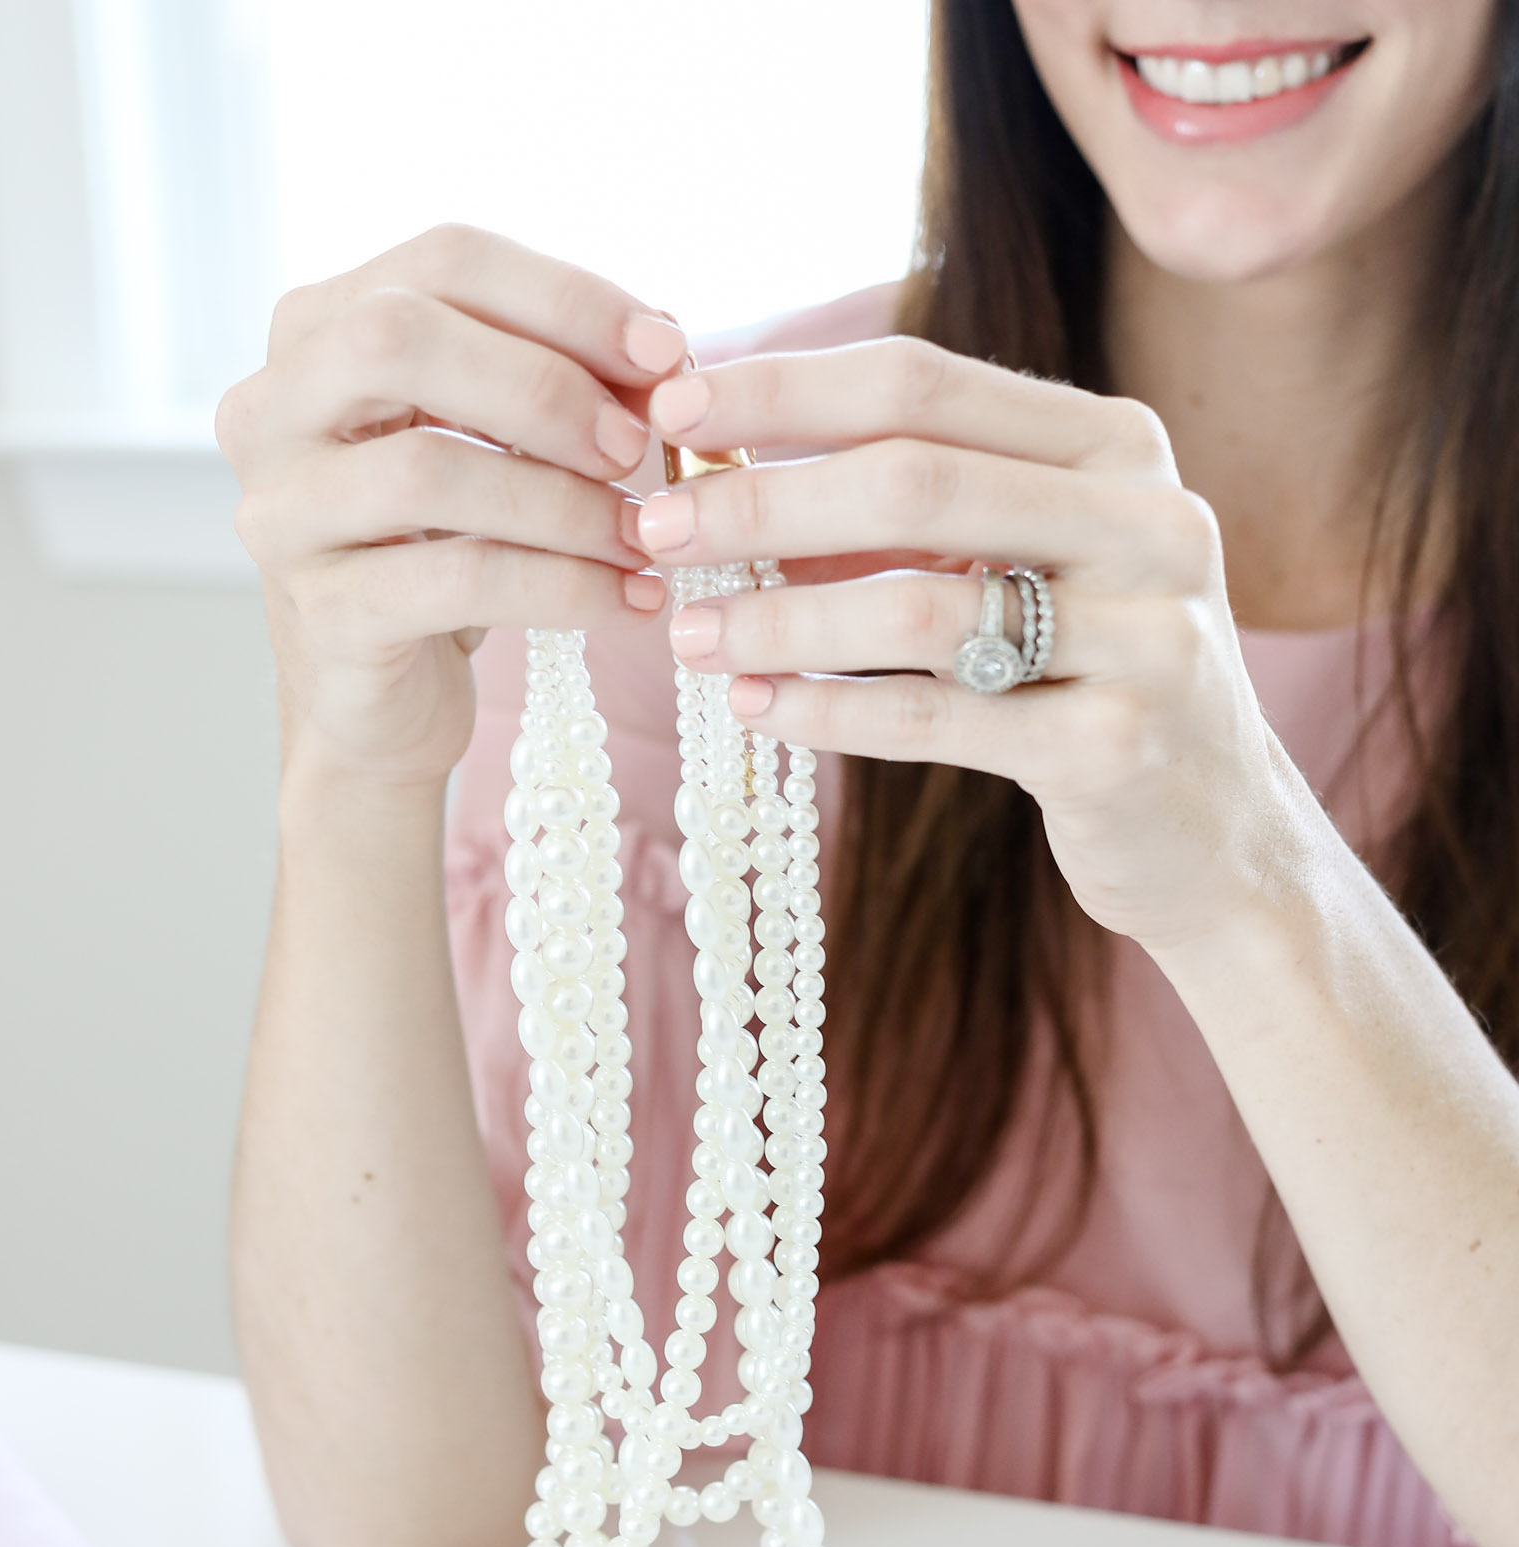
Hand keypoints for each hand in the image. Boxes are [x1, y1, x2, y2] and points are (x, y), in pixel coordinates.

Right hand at [217, 226, 683, 796]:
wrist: (383, 699)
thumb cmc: (445, 549)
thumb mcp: (494, 443)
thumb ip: (555, 382)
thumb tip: (664, 350)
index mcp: (315, 331)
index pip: (442, 260)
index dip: (564, 296)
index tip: (667, 348)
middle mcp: (271, 409)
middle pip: (400, 337)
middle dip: (543, 384)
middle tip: (636, 445)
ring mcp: (283, 513)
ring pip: (430, 469)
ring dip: (564, 501)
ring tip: (644, 537)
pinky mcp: (324, 612)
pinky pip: (458, 581)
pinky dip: (562, 587)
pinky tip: (629, 602)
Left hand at [639, 340, 1310, 955]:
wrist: (1218, 839)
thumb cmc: (1090, 685)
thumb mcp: (1034, 567)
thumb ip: (923, 509)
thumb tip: (730, 468)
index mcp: (1118, 447)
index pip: (923, 382)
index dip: (786, 388)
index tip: (672, 409)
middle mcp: (1150, 521)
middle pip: (915, 478)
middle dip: (763, 501)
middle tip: (654, 531)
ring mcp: (1147, 636)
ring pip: (920, 607)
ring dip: (782, 620)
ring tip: (693, 637)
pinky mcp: (1118, 748)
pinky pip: (938, 720)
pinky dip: (832, 713)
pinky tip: (758, 711)